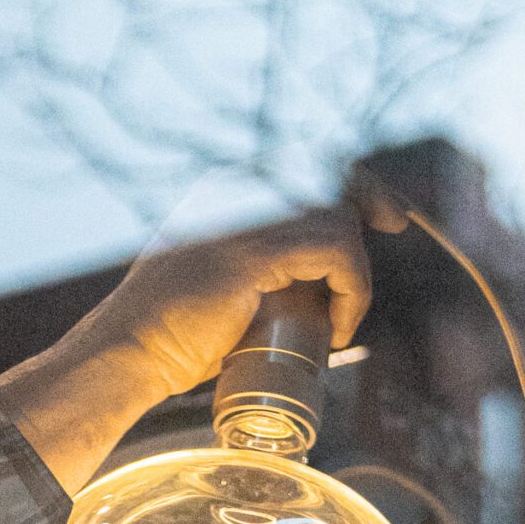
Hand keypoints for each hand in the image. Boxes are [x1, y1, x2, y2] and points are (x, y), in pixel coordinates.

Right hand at [95, 189, 408, 399]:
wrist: (128, 355)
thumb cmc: (167, 342)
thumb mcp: (216, 295)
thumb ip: (252, 279)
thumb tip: (300, 298)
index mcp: (226, 193)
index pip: (305, 168)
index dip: (351, 185)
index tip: (383, 215)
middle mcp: (236, 192)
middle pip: (328, 174)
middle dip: (371, 195)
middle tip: (396, 223)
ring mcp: (244, 218)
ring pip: (336, 217)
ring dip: (354, 273)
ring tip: (340, 323)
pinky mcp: (255, 252)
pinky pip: (334, 249)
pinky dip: (351, 288)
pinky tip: (340, 327)